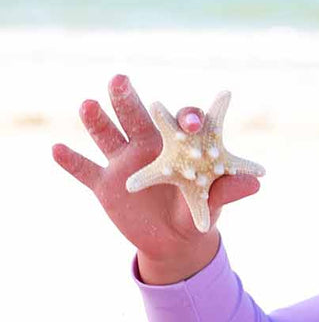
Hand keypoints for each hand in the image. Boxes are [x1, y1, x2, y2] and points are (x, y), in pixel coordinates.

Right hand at [51, 74, 260, 261]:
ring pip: (106, 136)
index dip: (184, 118)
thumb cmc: (196, 210)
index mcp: (175, 145)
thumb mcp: (212, 202)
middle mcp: (146, 146)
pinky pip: (85, 171)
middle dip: (126, 99)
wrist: (174, 242)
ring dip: (96, 121)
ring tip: (88, 105)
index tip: (189, 121)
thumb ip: (227, 191)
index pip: (178, 121)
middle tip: (119, 79)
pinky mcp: (104, 186)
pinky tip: (56, 150)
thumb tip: (258, 183)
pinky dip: (70, 162)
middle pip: (134, 117)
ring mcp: (122, 163)